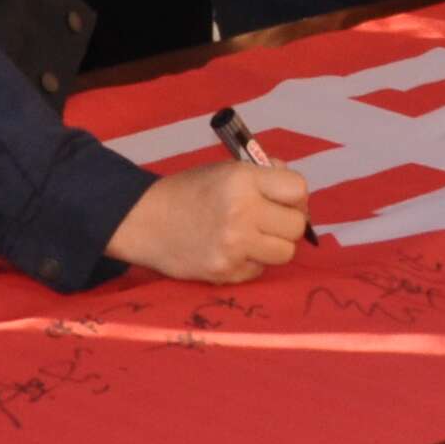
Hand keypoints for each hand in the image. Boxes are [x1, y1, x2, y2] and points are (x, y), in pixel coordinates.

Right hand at [107, 160, 310, 282]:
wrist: (146, 221)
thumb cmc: (189, 191)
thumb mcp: (226, 170)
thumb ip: (264, 177)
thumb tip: (297, 192)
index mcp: (242, 180)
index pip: (298, 189)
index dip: (295, 195)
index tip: (283, 199)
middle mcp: (242, 213)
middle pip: (296, 226)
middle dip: (287, 222)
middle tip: (270, 220)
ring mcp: (234, 247)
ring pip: (285, 253)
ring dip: (274, 245)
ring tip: (254, 236)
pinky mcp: (225, 272)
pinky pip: (260, 270)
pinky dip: (252, 262)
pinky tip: (233, 250)